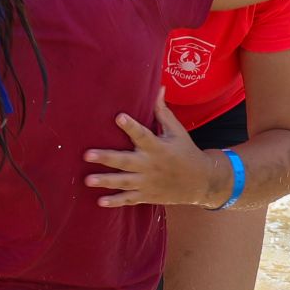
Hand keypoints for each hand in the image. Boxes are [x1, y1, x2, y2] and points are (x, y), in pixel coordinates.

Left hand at [83, 92, 229, 207]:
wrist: (201, 182)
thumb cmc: (186, 152)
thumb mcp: (177, 131)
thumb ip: (162, 112)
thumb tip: (158, 88)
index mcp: (158, 147)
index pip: (143, 134)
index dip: (131, 126)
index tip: (119, 117)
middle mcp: (151, 165)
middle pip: (126, 161)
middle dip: (107, 158)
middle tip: (87, 155)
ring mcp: (148, 182)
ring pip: (124, 182)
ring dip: (106, 181)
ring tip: (87, 180)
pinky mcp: (147, 195)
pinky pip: (129, 199)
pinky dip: (115, 202)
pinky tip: (100, 201)